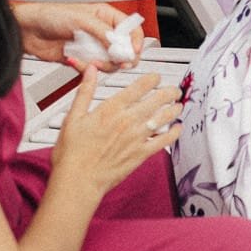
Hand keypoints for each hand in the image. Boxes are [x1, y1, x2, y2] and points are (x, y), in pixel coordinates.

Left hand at [13, 1, 132, 63]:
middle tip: (117, 62)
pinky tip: (75, 61)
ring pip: (109, 62)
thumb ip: (104, 33)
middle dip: (120, 57)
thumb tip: (120, 46)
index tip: (133, 51)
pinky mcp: (80, 59)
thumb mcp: (82, 19)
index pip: (130, 28)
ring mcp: (91, 47)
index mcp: (105, 16)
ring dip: (100, 64)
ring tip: (90, 62)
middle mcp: (101, 32)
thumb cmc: (50, 15)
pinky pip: (90, 69)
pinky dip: (84, 69)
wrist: (27, 30)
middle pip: (123, 49)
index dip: (135, 40)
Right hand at [49, 68, 178, 199]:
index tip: (156, 78)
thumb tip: (90, 70)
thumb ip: (85, 91)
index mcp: (112, 108)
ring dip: (174, 109)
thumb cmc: (72, 153)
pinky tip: (177, 129)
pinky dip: (174, 133)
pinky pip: (164, 140)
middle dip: (170, 92)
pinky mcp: (141, 154)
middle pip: (159, 99)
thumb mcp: (73, 117)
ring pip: (165, 117)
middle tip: (174, 91)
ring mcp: (137, 137)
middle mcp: (128, 120)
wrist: (77, 181)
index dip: (153, 79)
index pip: (141, 86)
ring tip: (178, 106)